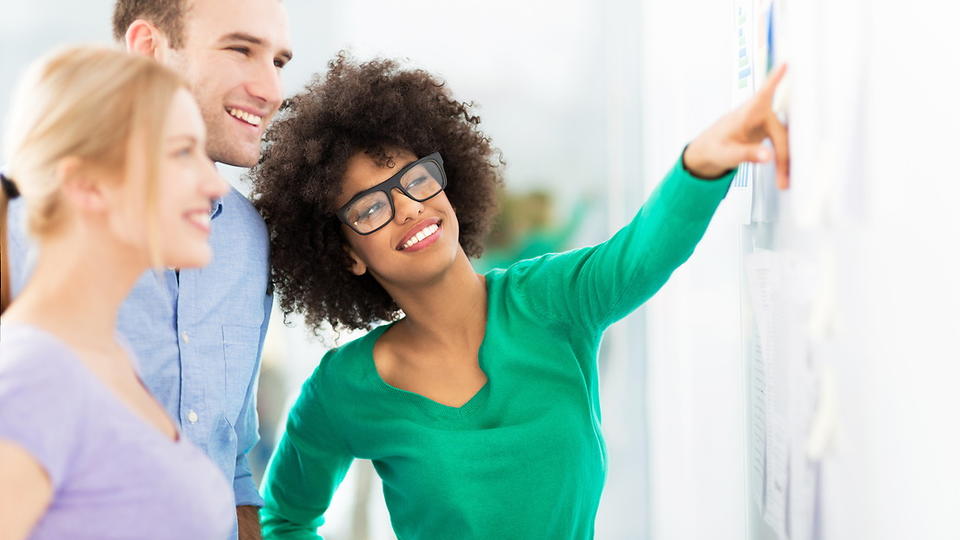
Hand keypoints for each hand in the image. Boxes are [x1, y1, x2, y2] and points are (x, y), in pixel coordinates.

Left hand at [683, 64, 789, 188]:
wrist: (709, 151)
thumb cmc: (714, 147)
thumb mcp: (727, 154)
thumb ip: (747, 154)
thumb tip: (769, 156)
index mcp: (746, 114)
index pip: (763, 95)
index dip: (775, 80)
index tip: (785, 64)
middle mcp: (759, 115)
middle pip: (780, 133)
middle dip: (784, 158)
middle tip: (783, 182)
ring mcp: (765, 124)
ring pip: (784, 141)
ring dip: (785, 162)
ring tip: (784, 183)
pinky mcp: (769, 132)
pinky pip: (782, 146)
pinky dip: (784, 161)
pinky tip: (786, 174)